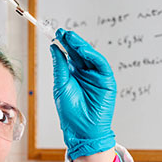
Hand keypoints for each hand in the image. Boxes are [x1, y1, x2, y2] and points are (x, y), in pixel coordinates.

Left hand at [50, 29, 115, 159]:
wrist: (82, 129)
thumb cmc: (70, 111)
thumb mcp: (60, 85)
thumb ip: (59, 66)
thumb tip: (54, 47)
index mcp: (73, 74)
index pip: (69, 54)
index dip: (64, 43)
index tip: (56, 33)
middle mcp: (85, 73)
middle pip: (79, 53)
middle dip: (72, 42)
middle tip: (63, 32)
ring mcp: (96, 76)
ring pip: (90, 56)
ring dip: (81, 45)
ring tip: (71, 38)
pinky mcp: (107, 81)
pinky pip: (101, 64)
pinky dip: (93, 55)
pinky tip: (83, 50)